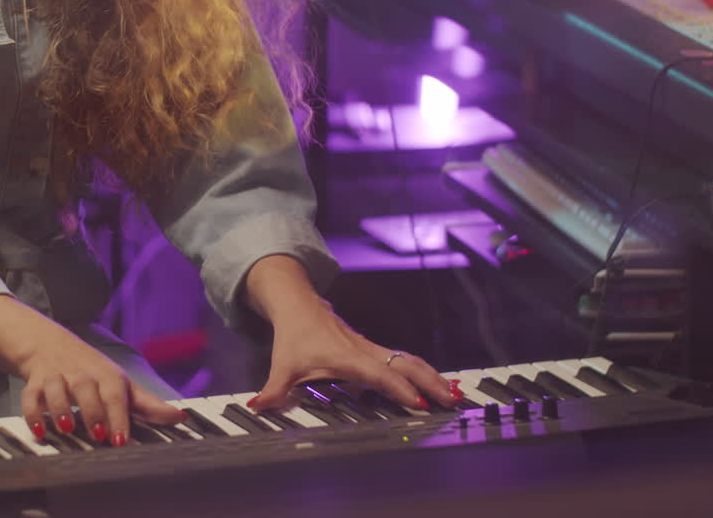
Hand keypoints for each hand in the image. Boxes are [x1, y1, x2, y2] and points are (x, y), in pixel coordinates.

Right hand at [0, 295, 183, 446]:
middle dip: (92, 411)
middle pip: (86, 387)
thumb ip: (149, 405)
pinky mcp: (36, 383)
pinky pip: (30, 396)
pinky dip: (32, 413)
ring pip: (56, 388)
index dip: (119, 416)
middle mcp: (82, 375)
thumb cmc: (93, 372)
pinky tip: (38, 430)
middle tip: (98, 435)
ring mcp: (58, 377)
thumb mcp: (122, 385)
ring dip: (60, 408)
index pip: (115, 394)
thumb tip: (180, 417)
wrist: (51, 345)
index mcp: (107, 377)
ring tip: (66, 429)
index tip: (120, 440)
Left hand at [247, 300, 457, 412]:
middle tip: (453, 401)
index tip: (416, 402)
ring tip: (456, 396)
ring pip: (410, 361)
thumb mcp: (281, 365)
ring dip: (433, 377)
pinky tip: (441, 385)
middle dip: (430, 382)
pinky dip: (425, 372)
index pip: (377, 374)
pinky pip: (406, 361)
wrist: (300, 305)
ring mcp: (374, 350)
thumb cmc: (294, 336)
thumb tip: (256, 407)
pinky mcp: (376, 351)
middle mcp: (365, 352)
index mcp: (346, 357)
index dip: (396, 388)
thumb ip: (273, 390)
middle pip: (405, 365)